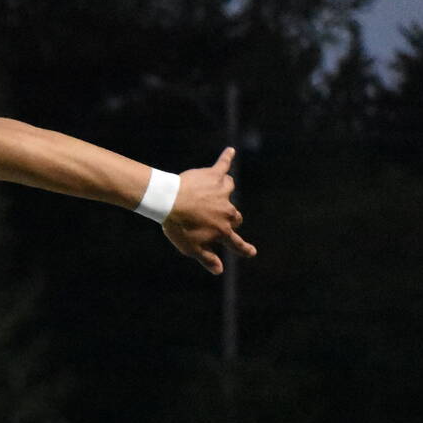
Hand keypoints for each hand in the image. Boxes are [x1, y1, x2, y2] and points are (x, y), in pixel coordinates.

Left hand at [164, 147, 256, 274]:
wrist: (169, 201)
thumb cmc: (178, 227)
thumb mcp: (191, 248)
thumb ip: (207, 259)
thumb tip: (220, 271)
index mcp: (222, 230)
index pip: (236, 242)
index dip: (244, 249)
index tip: (252, 252)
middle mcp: (227, 210)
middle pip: (235, 217)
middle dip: (229, 219)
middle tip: (214, 219)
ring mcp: (222, 192)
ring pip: (229, 191)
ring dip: (223, 192)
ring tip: (209, 192)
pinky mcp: (214, 176)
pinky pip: (223, 165)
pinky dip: (226, 158)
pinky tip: (230, 151)